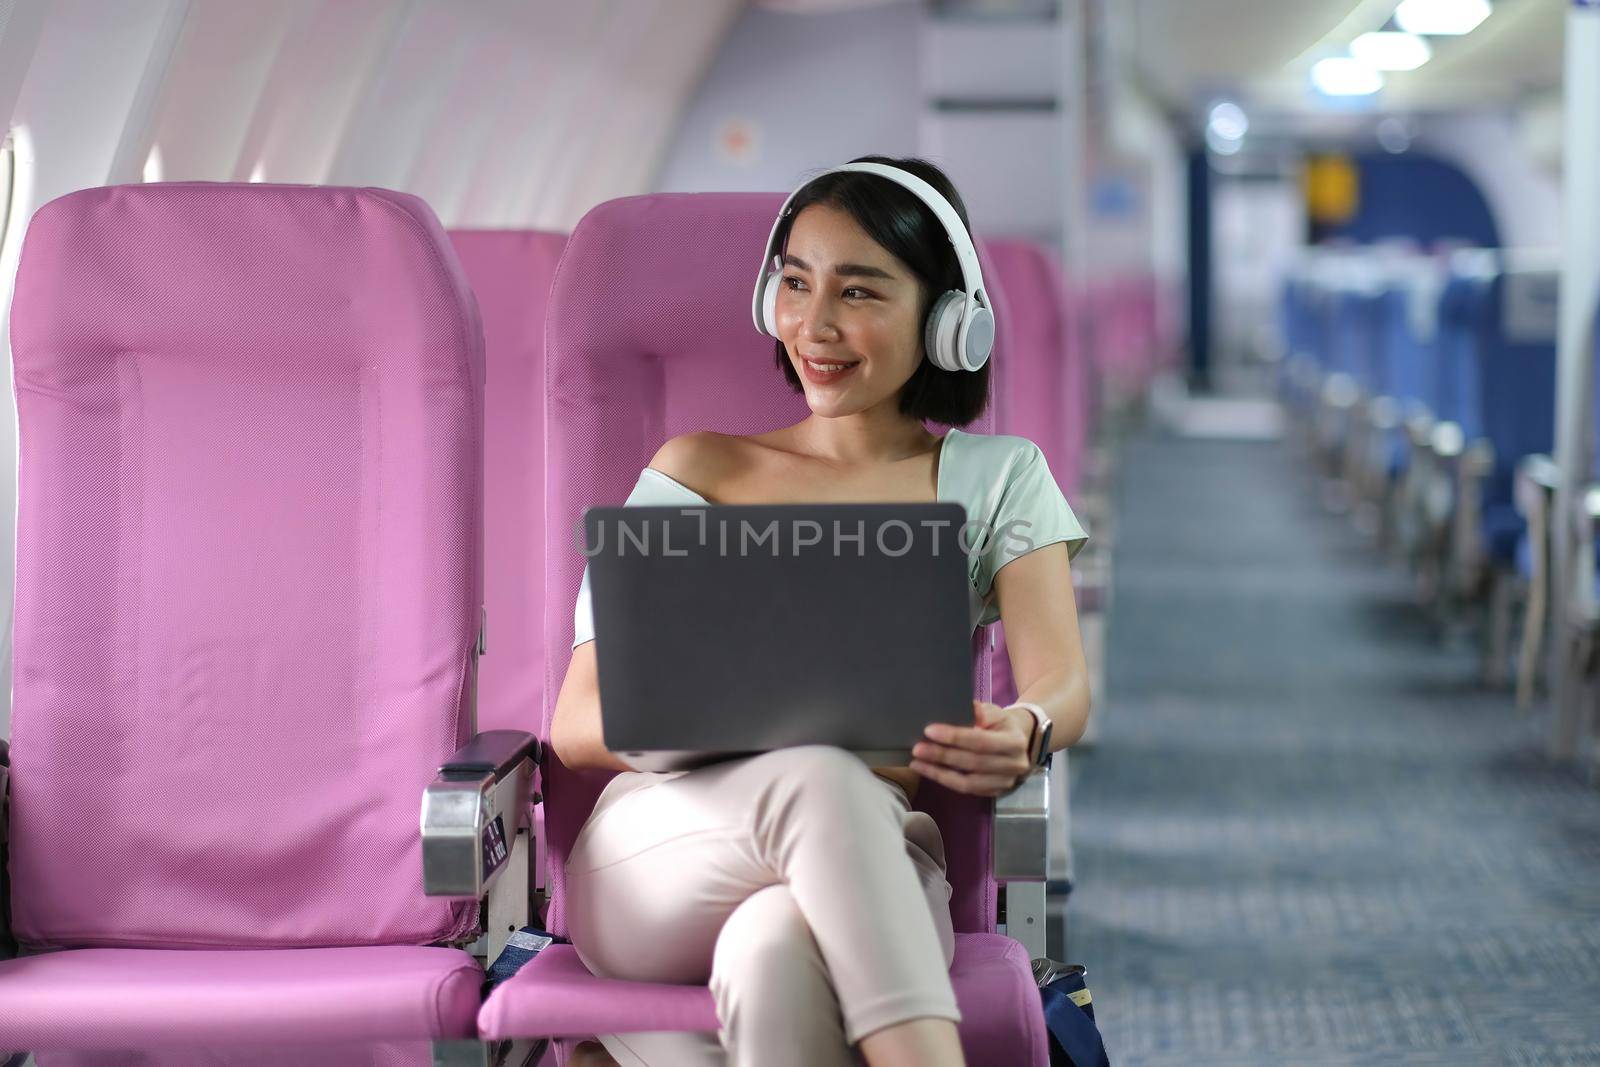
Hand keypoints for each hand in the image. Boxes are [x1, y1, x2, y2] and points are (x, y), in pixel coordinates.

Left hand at [909, 699, 1034, 796]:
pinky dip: (945, 780)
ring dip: (939, 772)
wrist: (1018, 741)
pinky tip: (928, 770)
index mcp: (1015, 742)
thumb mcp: (995, 712)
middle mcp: (1014, 765)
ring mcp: (1006, 783)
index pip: (981, 741)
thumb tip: (968, 709)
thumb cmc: (1000, 723)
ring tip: (917, 763)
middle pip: (973, 763)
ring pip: (968, 782)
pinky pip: (966, 790)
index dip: (955, 737)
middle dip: (942, 756)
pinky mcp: (995, 793)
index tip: (930, 731)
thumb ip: (981, 712)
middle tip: (917, 748)